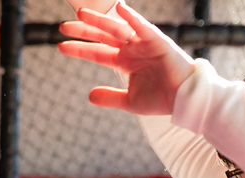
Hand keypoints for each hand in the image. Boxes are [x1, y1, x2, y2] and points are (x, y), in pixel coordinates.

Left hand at [58, 2, 194, 115]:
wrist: (184, 100)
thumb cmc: (160, 99)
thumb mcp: (129, 101)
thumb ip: (109, 97)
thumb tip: (89, 95)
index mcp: (125, 61)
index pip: (97, 53)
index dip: (79, 49)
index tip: (60, 45)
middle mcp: (132, 49)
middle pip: (103, 37)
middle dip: (83, 30)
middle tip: (62, 27)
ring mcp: (144, 43)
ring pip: (117, 29)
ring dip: (100, 20)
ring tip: (81, 14)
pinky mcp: (158, 41)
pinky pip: (143, 27)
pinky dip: (132, 17)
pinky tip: (119, 9)